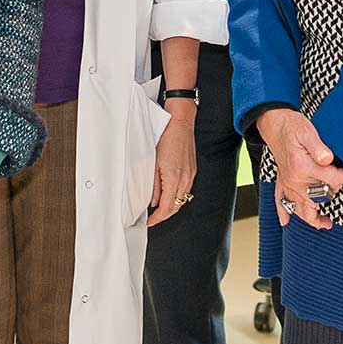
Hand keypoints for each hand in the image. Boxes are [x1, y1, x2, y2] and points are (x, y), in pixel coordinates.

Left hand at [147, 104, 197, 226]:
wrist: (180, 122)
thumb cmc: (165, 137)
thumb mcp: (153, 161)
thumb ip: (153, 184)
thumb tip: (152, 200)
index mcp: (173, 178)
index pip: (166, 207)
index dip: (157, 218)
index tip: (149, 222)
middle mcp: (185, 179)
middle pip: (176, 206)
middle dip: (164, 216)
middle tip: (153, 219)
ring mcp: (190, 175)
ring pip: (182, 199)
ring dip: (171, 207)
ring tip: (159, 209)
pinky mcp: (192, 170)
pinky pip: (186, 189)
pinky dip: (177, 196)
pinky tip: (169, 194)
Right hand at [256, 108, 342, 230]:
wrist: (273, 121)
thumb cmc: (291, 126)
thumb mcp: (307, 132)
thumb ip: (319, 147)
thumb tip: (328, 159)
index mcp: (302, 168)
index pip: (331, 180)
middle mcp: (294, 180)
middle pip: (319, 197)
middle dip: (334, 194)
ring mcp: (287, 183)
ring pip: (300, 208)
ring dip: (312, 217)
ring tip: (325, 223)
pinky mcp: (282, 181)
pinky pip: (280, 202)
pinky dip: (284, 213)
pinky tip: (286, 221)